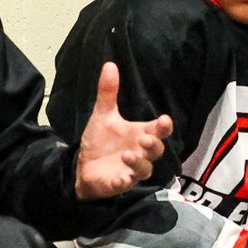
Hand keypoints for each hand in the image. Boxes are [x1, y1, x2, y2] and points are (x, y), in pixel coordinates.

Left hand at [75, 62, 172, 200]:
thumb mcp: (103, 115)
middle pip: (157, 150)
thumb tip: (109, 64)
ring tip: (127, 154)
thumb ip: (108, 93)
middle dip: (154, 144)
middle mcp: (140, 153)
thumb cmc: (100, 142)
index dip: (164, 127)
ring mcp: (132, 170)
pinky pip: (127, 183)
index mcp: (140, 134)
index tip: (164, 120)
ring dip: (139, 162)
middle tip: (144, 138)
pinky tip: (119, 175)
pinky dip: (124, 179)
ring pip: (145, 169)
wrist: (82, 166)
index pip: (159, 131)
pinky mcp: (120, 183)